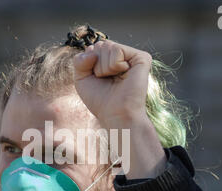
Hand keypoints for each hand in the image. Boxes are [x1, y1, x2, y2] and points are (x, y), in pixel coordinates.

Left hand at [73, 40, 166, 178]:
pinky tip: (124, 75)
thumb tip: (93, 48)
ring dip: (104, 67)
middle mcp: (123, 56)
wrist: (115, 114)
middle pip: (99, 45)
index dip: (88, 65)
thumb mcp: (81, 79)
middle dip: (96, 65)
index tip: (98, 80)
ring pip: (107, 46)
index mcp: (110, 60)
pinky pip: (117, 49)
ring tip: (115, 80)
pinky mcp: (142, 58)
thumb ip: (79, 60)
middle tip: (107, 81)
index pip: (92, 48)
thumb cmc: (100, 100)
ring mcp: (133, 56)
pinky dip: (114, 65)